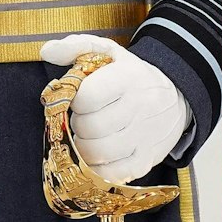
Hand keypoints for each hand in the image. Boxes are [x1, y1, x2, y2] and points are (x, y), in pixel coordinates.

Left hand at [40, 35, 189, 183]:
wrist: (175, 97)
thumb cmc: (130, 74)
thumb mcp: (107, 51)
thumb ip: (74, 46)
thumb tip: (46, 51)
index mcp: (127, 78)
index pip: (87, 97)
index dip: (74, 100)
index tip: (79, 98)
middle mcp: (139, 107)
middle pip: (89, 127)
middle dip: (77, 124)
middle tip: (83, 118)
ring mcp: (145, 137)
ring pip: (98, 153)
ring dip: (83, 147)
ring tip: (89, 135)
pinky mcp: (147, 160)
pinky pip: (113, 174)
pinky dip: (97, 168)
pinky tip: (98, 154)